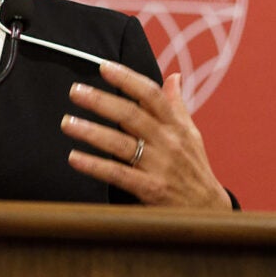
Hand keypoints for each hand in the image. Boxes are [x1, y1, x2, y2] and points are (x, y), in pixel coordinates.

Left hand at [61, 62, 230, 208]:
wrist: (208, 210)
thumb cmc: (194, 168)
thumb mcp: (191, 134)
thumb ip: (177, 105)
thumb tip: (174, 77)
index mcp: (176, 125)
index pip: (151, 95)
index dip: (127, 78)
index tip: (103, 67)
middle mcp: (168, 142)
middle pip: (131, 115)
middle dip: (101, 101)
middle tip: (75, 91)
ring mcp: (159, 166)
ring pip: (121, 144)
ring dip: (91, 132)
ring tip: (67, 123)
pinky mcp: (151, 190)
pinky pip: (118, 174)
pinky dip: (95, 166)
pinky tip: (74, 158)